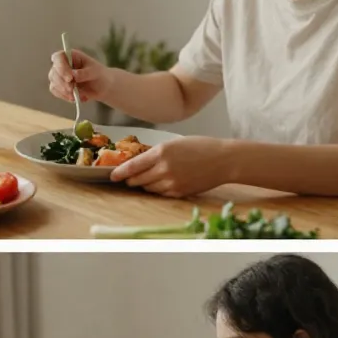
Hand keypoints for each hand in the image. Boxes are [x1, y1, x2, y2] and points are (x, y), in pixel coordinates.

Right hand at [48, 49, 111, 104]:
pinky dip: (64, 96)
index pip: (58, 57)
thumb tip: (74, 75)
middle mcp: (62, 64)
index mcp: (70, 56)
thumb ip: (84, 73)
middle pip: (54, 72)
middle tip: (72, 89)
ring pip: (54, 82)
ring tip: (75, 95)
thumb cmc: (98, 74)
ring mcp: (59, 76)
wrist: (101, 86)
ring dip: (63, 90)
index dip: (61, 67)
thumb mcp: (95, 72)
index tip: (70, 78)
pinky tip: (73, 98)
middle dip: (62, 83)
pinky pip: (55, 91)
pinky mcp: (59, 86)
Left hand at [110, 136, 231, 196]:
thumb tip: (141, 163)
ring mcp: (171, 182)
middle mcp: (164, 168)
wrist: (224, 160)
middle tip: (128, 178)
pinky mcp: (179, 192)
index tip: (112, 175)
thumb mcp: (176, 143)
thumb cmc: (202, 147)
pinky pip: (160, 193)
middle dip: (130, 179)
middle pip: (137, 179)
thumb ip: (157, 153)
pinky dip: (157, 189)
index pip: (132, 165)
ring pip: (148, 187)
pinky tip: (162, 183)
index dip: (120, 172)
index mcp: (161, 151)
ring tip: (148, 178)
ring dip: (144, 184)